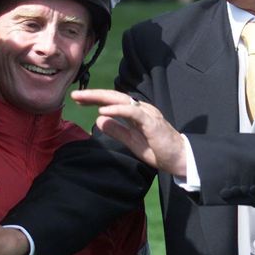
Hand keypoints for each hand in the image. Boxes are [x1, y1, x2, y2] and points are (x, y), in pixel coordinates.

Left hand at [71, 89, 186, 175]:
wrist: (180, 159)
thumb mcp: (131, 141)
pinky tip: (103, 110)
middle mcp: (141, 109)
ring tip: (84, 98)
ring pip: (121, 100)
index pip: (113, 102)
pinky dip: (117, 109)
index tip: (78, 100)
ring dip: (101, 97)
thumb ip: (117, 130)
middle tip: (75, 95)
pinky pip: (132, 112)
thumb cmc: (158, 150)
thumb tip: (100, 119)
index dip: (95, 99)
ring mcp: (147, 113)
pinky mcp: (151, 121)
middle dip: (93, 94)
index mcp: (136, 113)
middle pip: (114, 97)